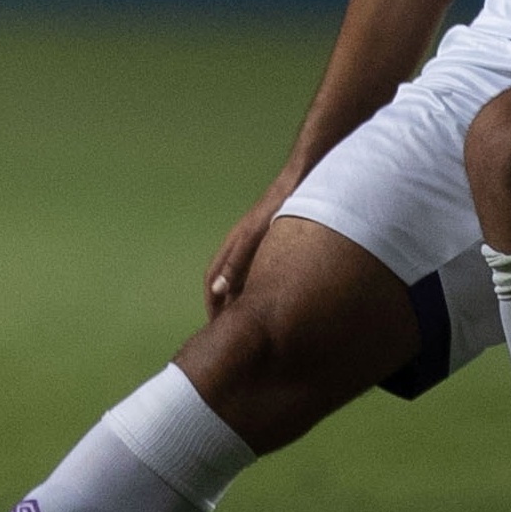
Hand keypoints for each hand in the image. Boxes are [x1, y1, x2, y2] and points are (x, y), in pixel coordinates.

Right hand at [204, 174, 294, 320]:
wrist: (298, 179)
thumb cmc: (277, 207)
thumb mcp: (255, 237)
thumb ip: (236, 263)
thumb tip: (217, 290)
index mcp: (232, 248)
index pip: (212, 282)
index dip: (212, 305)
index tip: (214, 328)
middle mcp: (239, 247)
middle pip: (224, 282)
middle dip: (223, 306)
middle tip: (229, 331)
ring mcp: (253, 244)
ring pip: (240, 277)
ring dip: (239, 298)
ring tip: (247, 321)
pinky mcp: (268, 242)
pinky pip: (255, 270)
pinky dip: (255, 287)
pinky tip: (270, 296)